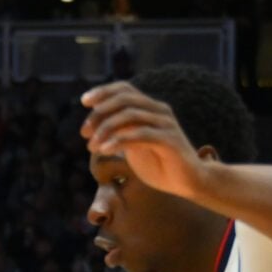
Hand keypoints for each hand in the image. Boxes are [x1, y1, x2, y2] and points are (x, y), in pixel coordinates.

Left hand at [79, 83, 207, 198]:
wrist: (188, 182)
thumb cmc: (159, 165)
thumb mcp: (134, 145)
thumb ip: (120, 132)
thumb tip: (95, 123)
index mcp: (151, 108)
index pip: (125, 89)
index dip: (103, 91)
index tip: (83, 101)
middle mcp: (159, 111)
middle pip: (125, 99)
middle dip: (100, 113)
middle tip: (83, 132)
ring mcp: (166, 124)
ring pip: (130, 115)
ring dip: (105, 129)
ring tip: (91, 146)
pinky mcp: (170, 140)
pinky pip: (139, 135)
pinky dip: (118, 141)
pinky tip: (104, 151)